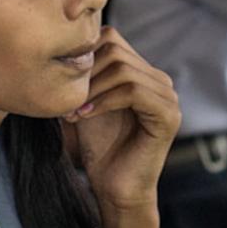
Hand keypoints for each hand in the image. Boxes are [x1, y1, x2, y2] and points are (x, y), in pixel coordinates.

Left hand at [62, 27, 179, 213]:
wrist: (116, 189)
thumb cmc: (100, 148)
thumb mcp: (87, 103)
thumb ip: (84, 75)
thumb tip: (58, 47)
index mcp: (143, 72)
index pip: (111, 38)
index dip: (82, 55)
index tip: (62, 83)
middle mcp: (160, 80)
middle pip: (116, 50)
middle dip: (85, 73)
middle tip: (66, 99)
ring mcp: (168, 97)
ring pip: (123, 69)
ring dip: (92, 89)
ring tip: (74, 111)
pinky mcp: (168, 115)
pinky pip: (133, 91)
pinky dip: (104, 101)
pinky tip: (85, 116)